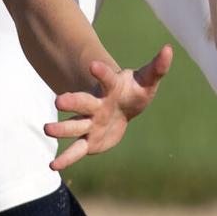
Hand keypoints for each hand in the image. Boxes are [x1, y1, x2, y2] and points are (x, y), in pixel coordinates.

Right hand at [44, 44, 173, 171]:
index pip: (107, 78)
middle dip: (72, 101)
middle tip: (59, 100)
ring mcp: (89, 122)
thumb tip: (169, 49)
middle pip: (83, 102)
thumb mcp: (147, 81)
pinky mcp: (88, 140)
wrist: (122, 108)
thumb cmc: (134, 91)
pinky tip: (52, 166)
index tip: (93, 66)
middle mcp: (96, 104)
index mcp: (111, 88)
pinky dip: (66, 158)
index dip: (102, 72)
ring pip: (74, 125)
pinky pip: (76, 150)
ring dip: (62, 128)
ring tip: (47, 129)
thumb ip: (157, 67)